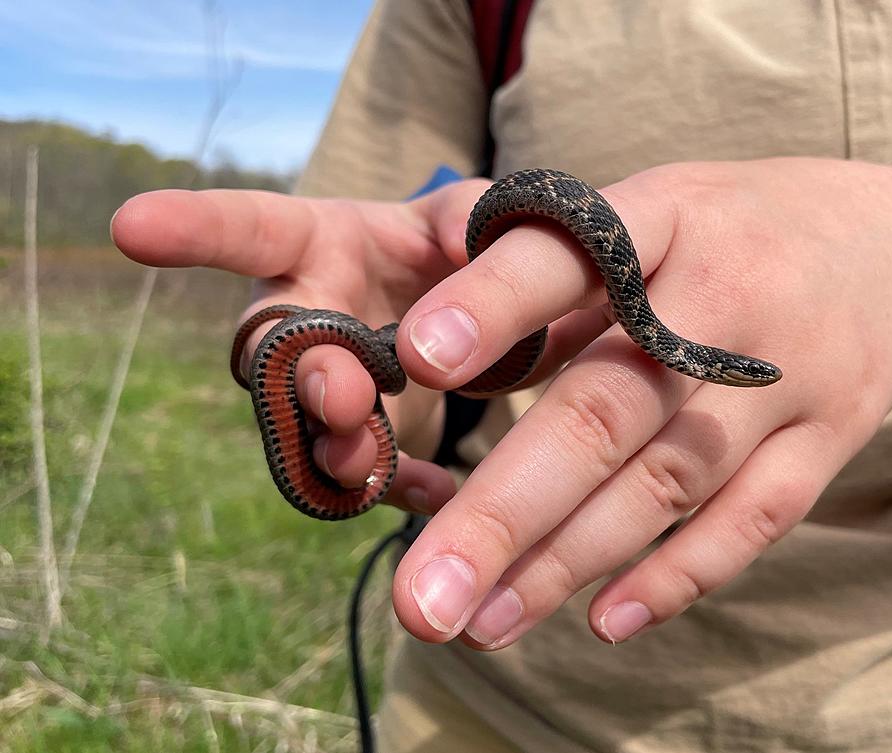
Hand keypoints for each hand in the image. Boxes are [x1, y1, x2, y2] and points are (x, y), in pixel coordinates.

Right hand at [111, 183, 491, 510]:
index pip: (248, 228)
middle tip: (341, 397)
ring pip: (304, 427)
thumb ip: (465, 219)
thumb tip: (459, 245)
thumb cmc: (456, 247)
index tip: (130, 226)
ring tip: (367, 463)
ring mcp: (330, 385)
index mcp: (320, 243)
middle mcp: (307, 317)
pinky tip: (437, 490)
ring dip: (334, 448)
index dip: (193, 228)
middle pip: (272, 350)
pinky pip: (365, 478)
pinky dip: (398, 488)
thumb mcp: (470, 218)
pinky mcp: (366, 439)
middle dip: (300, 376)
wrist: (479, 318)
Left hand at [387, 158, 891, 647]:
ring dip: (566, 564)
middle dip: (505, 513)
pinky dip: (678, 574)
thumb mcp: (648, 217)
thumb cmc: (728, 233)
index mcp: (661, 219)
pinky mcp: (827, 439)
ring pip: (665, 485)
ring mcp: (785, 376)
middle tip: (422, 600)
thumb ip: (554, 289)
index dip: (495, 305)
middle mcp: (726, 298)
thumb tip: (447, 369)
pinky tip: (603, 621)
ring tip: (478, 624)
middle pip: (606, 412)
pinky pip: (753, 520)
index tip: (418, 359)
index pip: (568, 257)